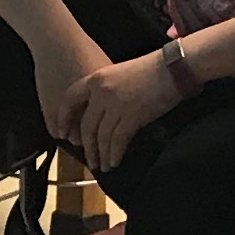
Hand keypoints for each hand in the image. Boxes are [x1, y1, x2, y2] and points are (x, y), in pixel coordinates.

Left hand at [52, 49, 175, 172]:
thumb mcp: (119, 73)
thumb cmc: (151, 69)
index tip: (62, 134)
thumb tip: (100, 114)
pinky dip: (114, 154)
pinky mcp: (132, 116)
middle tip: (89, 160)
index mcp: (96, 79)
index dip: (63, 119)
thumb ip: (106, 90)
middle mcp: (101, 92)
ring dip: (101, 155)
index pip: (70, 100)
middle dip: (87, 147)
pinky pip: (117, 140)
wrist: (173, 67)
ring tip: (102, 166)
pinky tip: (114, 162)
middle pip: (86, 125)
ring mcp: (116, 104)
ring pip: (101, 137)